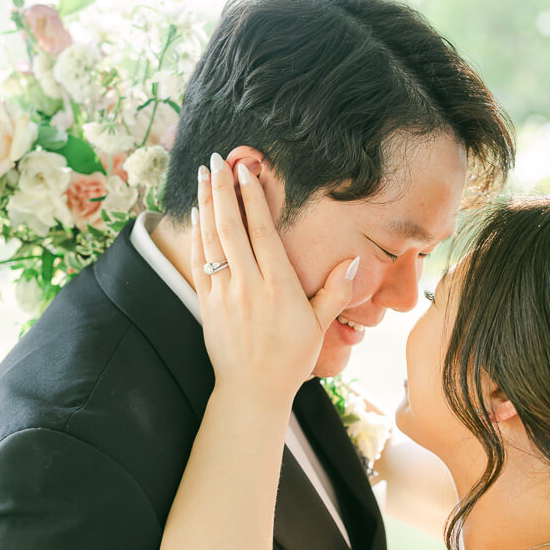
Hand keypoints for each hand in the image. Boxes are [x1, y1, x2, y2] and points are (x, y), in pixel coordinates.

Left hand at [191, 154, 358, 403]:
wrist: (252, 391)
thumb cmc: (290, 359)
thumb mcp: (319, 327)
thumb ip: (336, 292)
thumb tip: (351, 261)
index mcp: (278, 287)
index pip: (261, 231)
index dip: (251, 197)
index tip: (245, 170)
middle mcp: (248, 286)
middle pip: (230, 227)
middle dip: (221, 189)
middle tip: (216, 159)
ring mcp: (224, 294)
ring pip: (211, 239)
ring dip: (205, 203)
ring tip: (202, 174)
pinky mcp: (207, 304)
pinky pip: (200, 261)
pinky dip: (198, 234)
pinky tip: (197, 213)